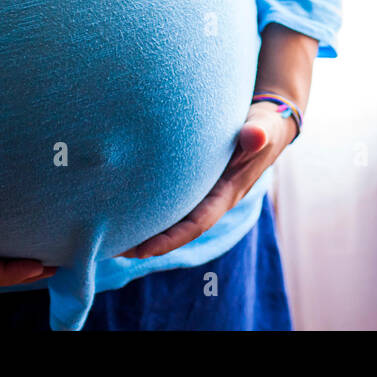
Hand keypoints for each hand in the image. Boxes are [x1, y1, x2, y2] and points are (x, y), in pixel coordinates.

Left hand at [117, 102, 296, 258]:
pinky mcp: (195, 180)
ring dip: (145, 226)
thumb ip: (258, 132)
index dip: (170, 239)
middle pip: (178, 228)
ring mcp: (203, 191)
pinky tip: (124, 202)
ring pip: (172, 215)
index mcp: (227, 193)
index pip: (197, 224)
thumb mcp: (264, 127)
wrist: (267, 126)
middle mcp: (212, 198)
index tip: (142, 249)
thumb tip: (253, 136)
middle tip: (112, 248)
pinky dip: (150, 205)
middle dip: (148, 241)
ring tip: (109, 233)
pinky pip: (171, 199)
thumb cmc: (265, 126)